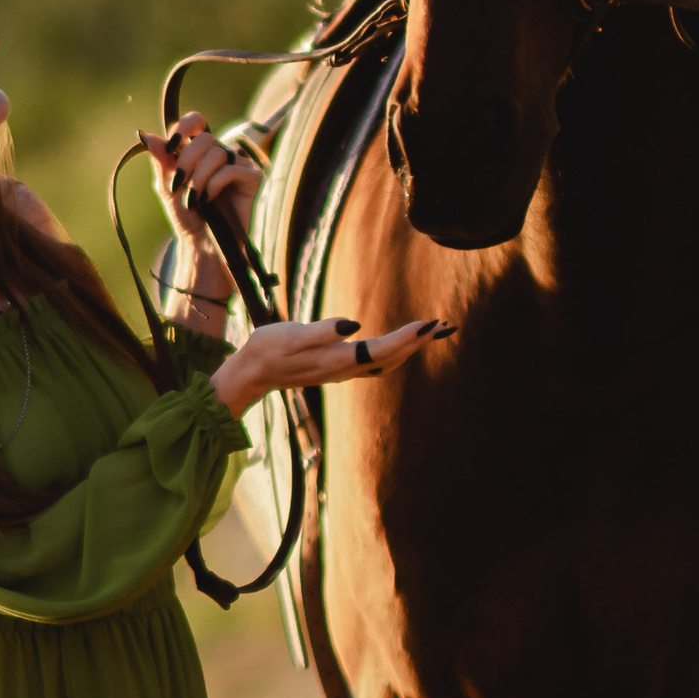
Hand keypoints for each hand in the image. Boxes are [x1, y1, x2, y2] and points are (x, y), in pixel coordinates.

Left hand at [144, 114, 262, 319]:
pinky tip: (209, 200)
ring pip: (218, 152)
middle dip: (187, 160)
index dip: (184, 127)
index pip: (196, 122)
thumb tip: (147, 136)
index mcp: (199, 152)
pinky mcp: (252, 179)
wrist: (204, 246)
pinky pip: (232, 169)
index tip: (171, 145)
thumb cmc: (188, 219)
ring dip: (199, 177)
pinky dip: (215, 184)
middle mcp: (220, 154)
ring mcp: (238, 165)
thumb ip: (162, 162)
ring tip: (193, 200)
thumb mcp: (168, 188)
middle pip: (205, 138)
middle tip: (178, 184)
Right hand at [210, 313, 439, 417]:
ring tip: (433, 333)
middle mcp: (344, 369)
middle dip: (419, 342)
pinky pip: (375, 363)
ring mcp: (342, 371)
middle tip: (446, 326)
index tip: (430, 324)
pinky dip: (394, 352)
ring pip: (386, 362)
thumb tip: (353, 326)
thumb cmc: (267, 349)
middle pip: (390, 358)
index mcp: (336, 359)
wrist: (252, 372)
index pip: (380, 349)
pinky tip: (401, 345)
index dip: (407, 338)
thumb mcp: (290, 335)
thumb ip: (322, 331)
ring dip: (411, 349)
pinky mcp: (338, 368)